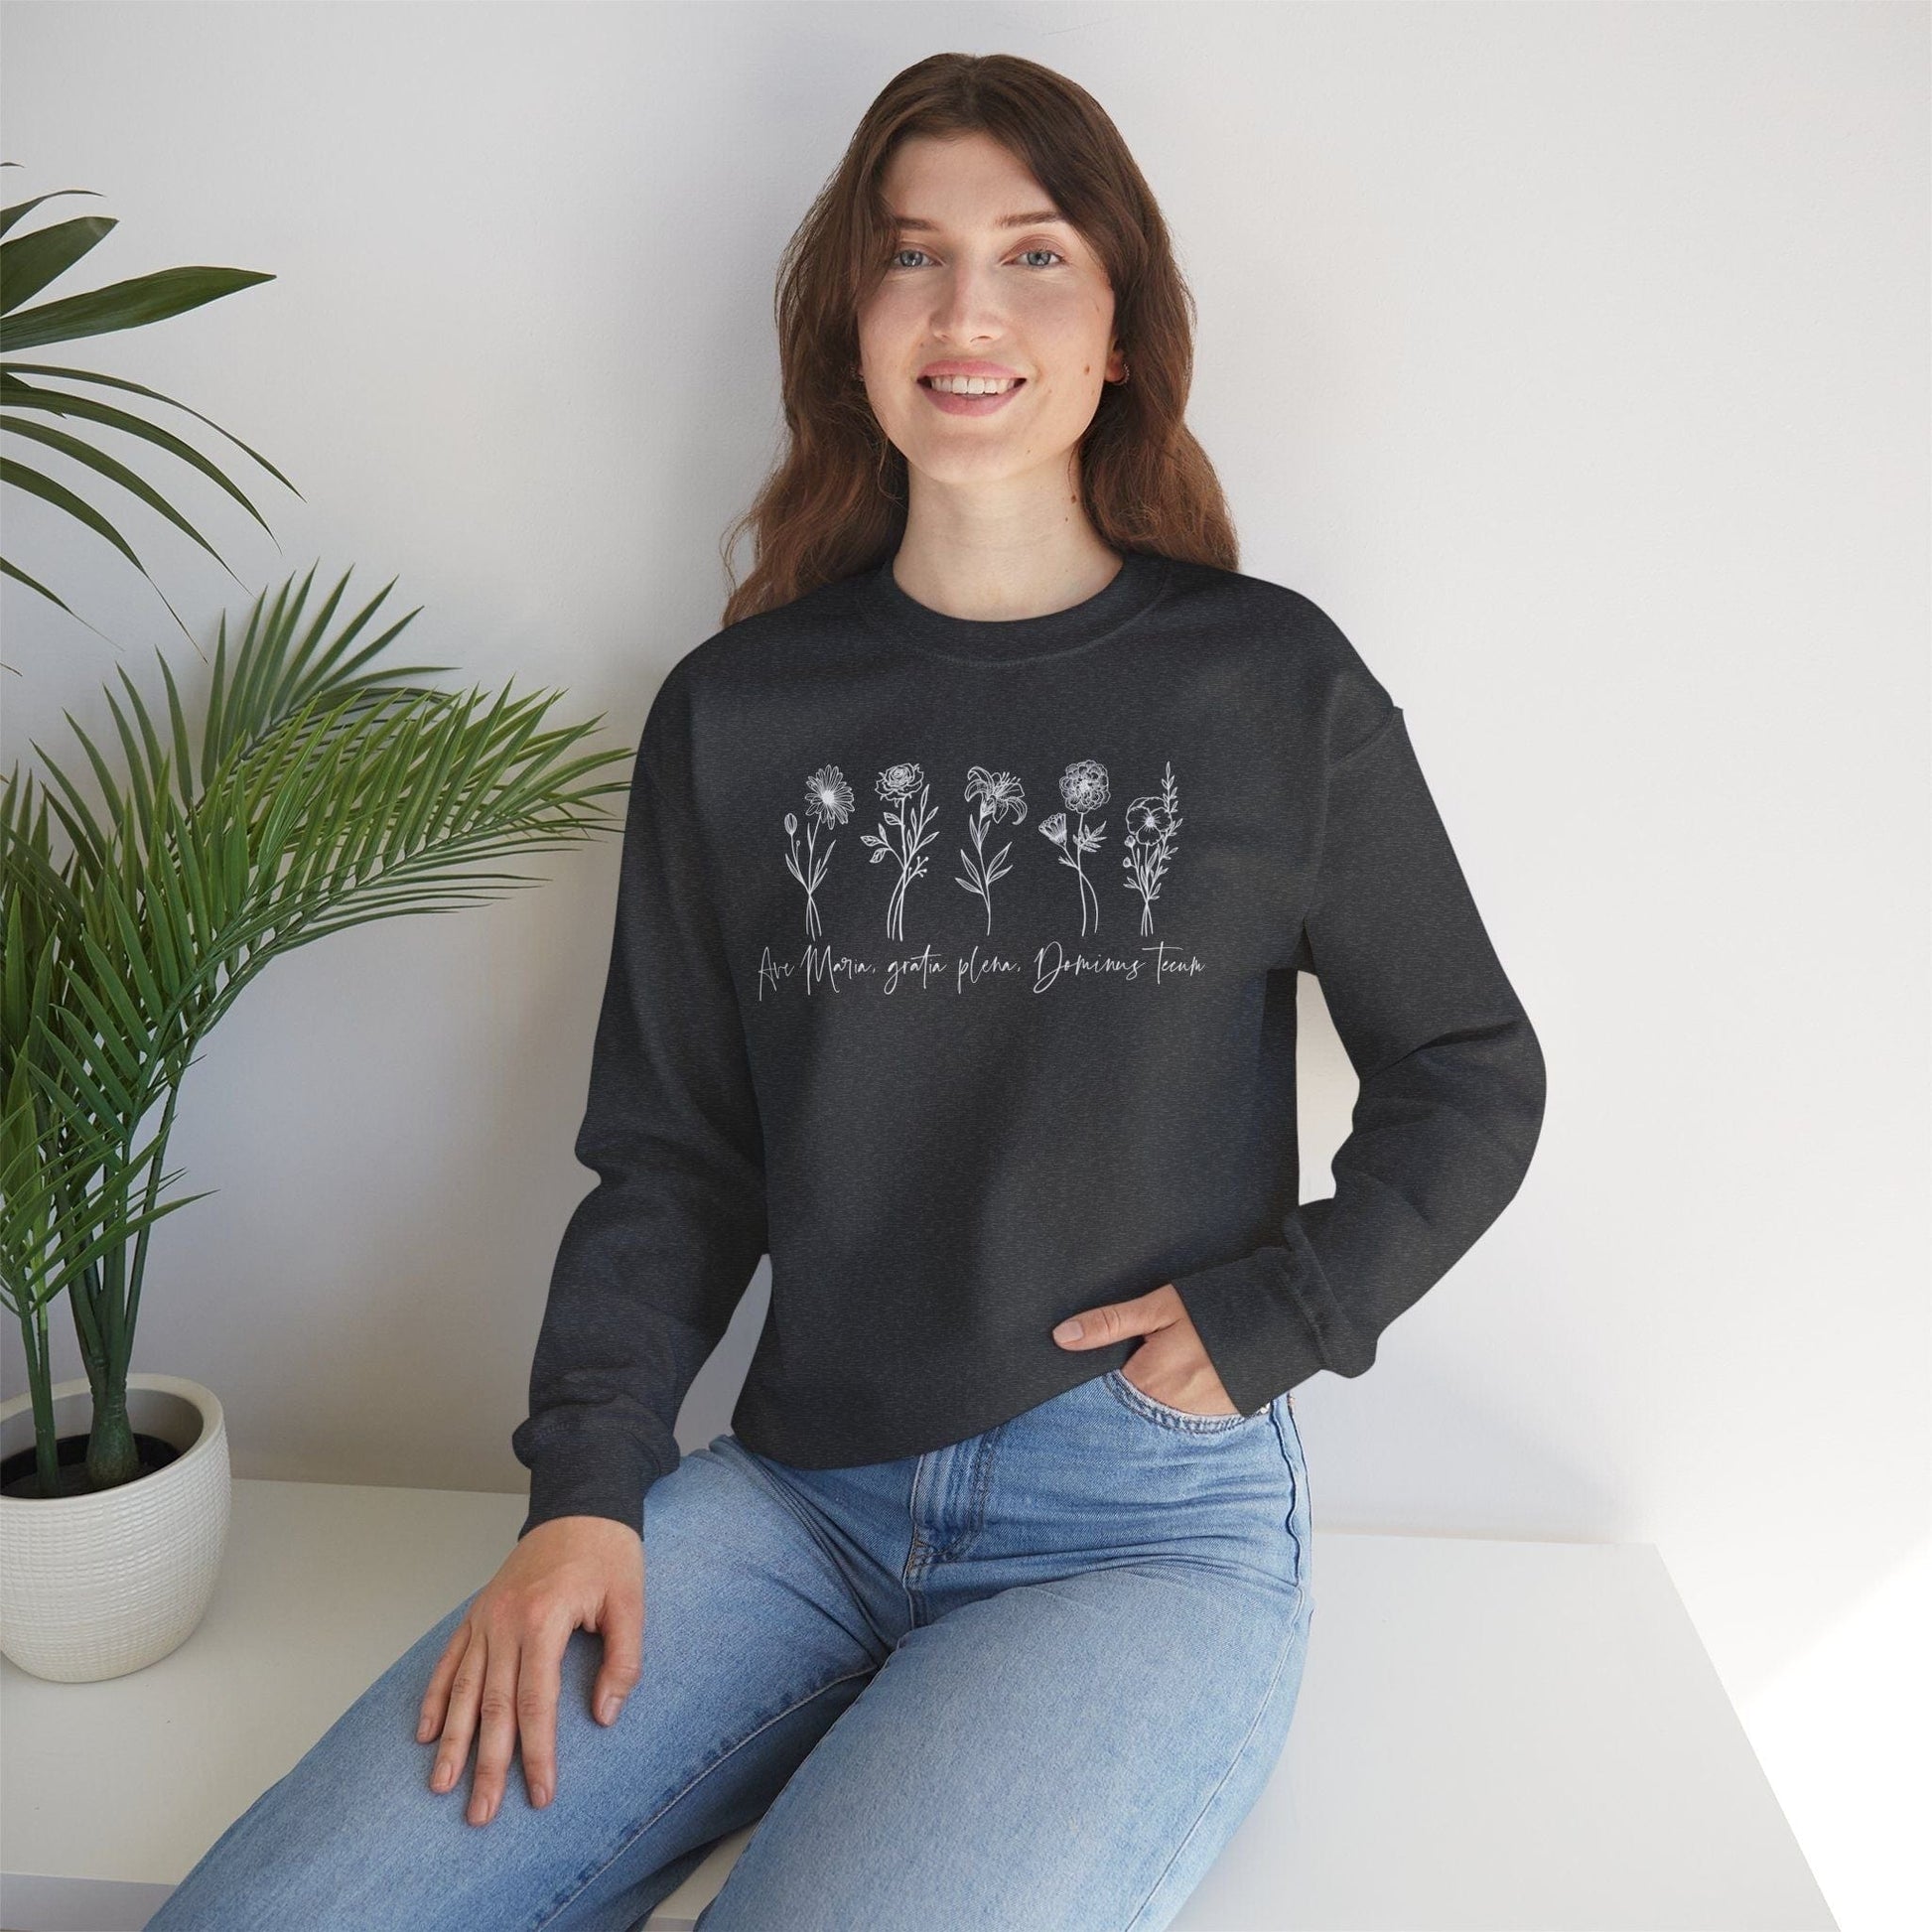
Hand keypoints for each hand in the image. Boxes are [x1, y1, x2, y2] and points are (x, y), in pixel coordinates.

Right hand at [417, 1514, 642, 1825]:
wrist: (580, 1504)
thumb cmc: (609, 1553)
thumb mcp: (631, 1602)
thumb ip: (623, 1660)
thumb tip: (604, 1716)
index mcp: (544, 1620)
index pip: (536, 1702)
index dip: (537, 1753)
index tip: (539, 1794)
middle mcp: (506, 1621)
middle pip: (492, 1705)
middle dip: (486, 1764)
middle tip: (481, 1814)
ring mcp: (486, 1617)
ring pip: (462, 1689)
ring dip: (452, 1741)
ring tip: (442, 1786)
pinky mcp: (478, 1612)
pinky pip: (449, 1660)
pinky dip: (434, 1697)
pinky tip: (426, 1732)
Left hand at [1051, 1281, 1238, 1415]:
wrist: (1281, 1318)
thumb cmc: (1215, 1307)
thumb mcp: (1158, 1307)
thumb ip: (1110, 1324)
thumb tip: (1061, 1337)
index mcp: (1148, 1380)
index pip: (1106, 1389)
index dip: (1104, 1371)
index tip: (1113, 1356)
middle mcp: (1169, 1408)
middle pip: (1133, 1401)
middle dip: (1132, 1383)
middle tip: (1154, 1352)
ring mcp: (1197, 1418)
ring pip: (1160, 1409)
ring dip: (1159, 1392)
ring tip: (1179, 1360)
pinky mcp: (1220, 1417)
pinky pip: (1187, 1414)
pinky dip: (1183, 1398)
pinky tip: (1196, 1374)